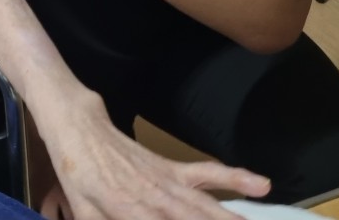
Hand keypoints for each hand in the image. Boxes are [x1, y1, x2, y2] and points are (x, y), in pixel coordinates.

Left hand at [39, 91, 269, 219]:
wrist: (79, 128)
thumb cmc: (77, 172)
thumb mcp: (81, 210)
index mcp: (130, 212)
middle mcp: (155, 199)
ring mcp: (167, 182)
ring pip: (206, 207)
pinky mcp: (172, 168)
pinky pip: (207, 174)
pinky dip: (234, 179)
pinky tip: (261, 185)